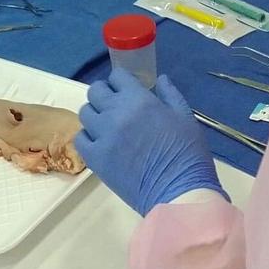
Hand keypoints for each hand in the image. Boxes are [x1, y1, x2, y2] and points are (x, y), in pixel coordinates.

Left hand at [75, 71, 224, 215]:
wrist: (178, 192)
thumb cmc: (188, 154)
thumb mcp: (186, 118)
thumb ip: (170, 95)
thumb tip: (160, 78)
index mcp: (139, 100)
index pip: (116, 76)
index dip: (121, 81)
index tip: (126, 90)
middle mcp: (116, 113)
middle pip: (95, 91)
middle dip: (105, 94)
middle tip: (115, 106)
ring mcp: (103, 136)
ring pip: (85, 113)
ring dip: (95, 114)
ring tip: (107, 125)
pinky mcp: (95, 158)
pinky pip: (80, 139)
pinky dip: (88, 137)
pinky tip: (101, 143)